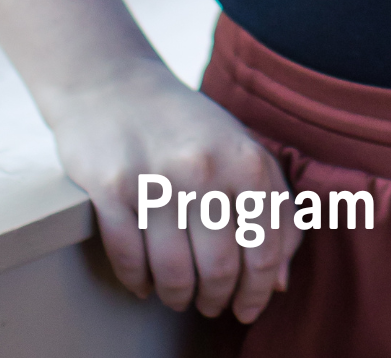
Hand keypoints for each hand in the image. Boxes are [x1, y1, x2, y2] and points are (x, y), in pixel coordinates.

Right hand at [45, 57, 299, 321]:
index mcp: (245, 160)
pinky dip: (139, 281)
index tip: (247, 307)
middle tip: (210, 303)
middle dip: (216, 299)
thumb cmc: (187, 125)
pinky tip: (145, 280)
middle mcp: (204, 169)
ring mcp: (155, 179)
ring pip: (173, 275)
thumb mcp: (242, 150)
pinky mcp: (110, 189)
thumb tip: (280, 279)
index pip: (264, 251)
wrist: (114, 83)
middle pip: (219, 271)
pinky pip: (129, 261)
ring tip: (178, 294)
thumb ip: (274, 209)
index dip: (257, 292)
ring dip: (177, 297)